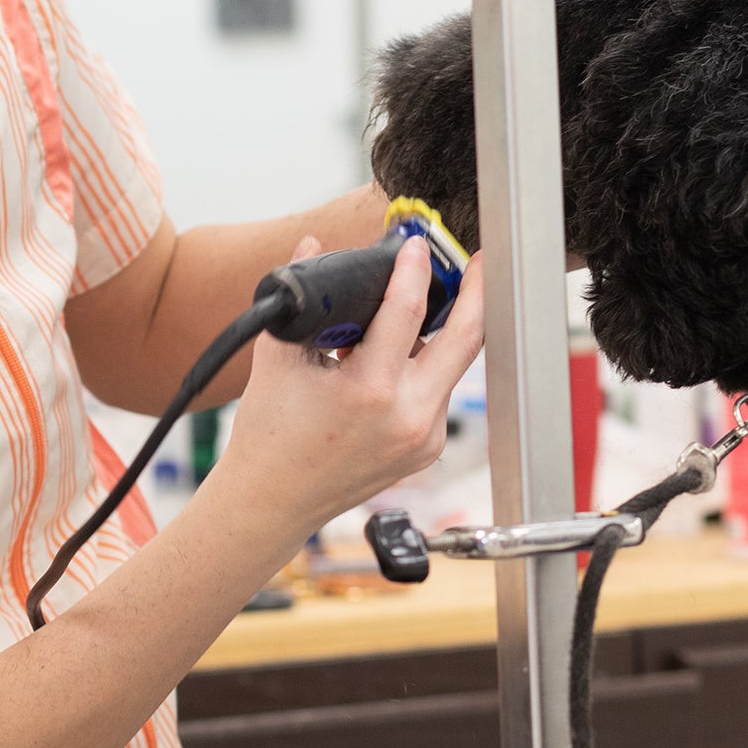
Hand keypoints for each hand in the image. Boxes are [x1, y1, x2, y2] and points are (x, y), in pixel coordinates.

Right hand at [215, 233, 485, 540]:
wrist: (272, 502)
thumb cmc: (268, 437)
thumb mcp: (278, 358)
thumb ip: (301, 298)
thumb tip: (312, 246)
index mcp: (371, 393)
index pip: (408, 311)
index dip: (414, 269)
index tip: (413, 245)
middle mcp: (409, 417)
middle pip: (466, 339)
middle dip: (477, 292)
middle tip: (479, 261)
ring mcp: (424, 437)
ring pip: (454, 365)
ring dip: (447, 328)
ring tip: (427, 301)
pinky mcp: (427, 448)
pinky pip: (439, 391)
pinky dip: (426, 364)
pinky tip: (402, 351)